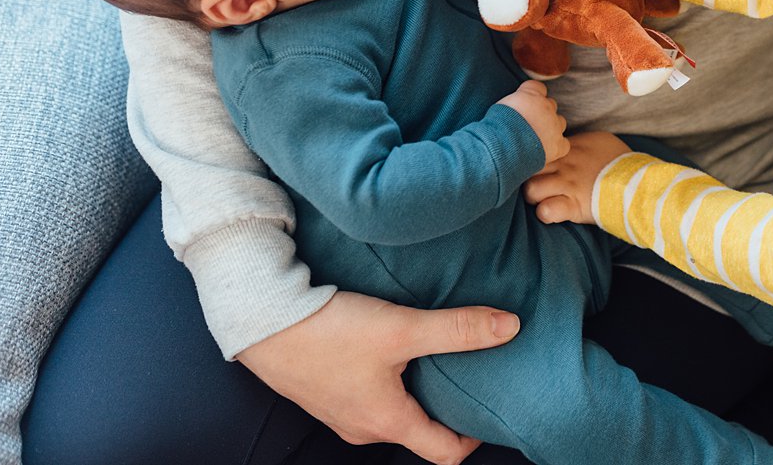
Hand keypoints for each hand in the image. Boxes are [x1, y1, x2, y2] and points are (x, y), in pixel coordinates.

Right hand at [235, 290, 519, 464]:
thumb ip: (457, 329)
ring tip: (436, 355)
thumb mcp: (402, 329)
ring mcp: (340, 412)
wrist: (261, 320)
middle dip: (446, 408)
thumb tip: (511, 328)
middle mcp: (364, 428)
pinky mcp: (324, 391)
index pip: (445, 451)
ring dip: (415, 390)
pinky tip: (390, 346)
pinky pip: (367, 395)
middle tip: (472, 375)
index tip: (494, 409)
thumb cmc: (329, 331)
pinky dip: (387, 379)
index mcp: (388, 423)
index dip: (475, 435)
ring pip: (392, 411)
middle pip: (419, 430)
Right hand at [498, 80, 567, 165]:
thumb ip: (514, 102)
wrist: (501, 147)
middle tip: (527, 124)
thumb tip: (515, 107)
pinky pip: (563, 144)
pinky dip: (556, 147)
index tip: (524, 105)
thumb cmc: (494, 127)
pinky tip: (544, 151)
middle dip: (542, 113)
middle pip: (550, 105)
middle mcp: (546, 106)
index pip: (538, 87)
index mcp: (531, 94)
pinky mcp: (558, 144)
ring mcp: (554, 126)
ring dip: (551, 128)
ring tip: (535, 138)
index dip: (532, 96)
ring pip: (560, 122)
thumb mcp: (500, 107)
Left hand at [522, 131, 630, 223]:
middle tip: (531, 183)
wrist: (639, 182)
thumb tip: (563, 141)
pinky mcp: (574, 206)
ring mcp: (568, 185)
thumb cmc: (620, 162)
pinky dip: (545, 213)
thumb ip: (577, 142)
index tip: (530, 163)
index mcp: (569, 148)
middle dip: (523, 176)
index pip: (536, 146)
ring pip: (530, 189)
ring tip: (540, 199)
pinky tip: (550, 212)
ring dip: (532, 196)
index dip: (528, 156)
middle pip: (527, 167)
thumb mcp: (599, 141)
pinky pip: (547, 210)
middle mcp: (564, 165)